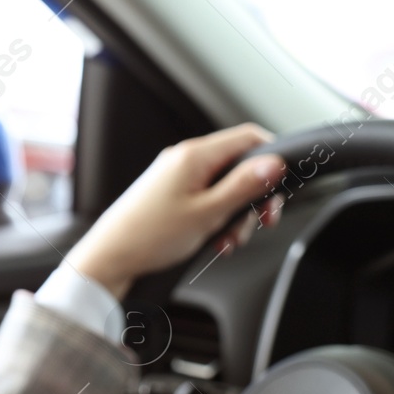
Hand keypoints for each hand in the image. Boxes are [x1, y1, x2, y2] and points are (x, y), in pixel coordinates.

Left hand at [63, 123, 285, 301]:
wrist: (111, 256)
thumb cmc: (150, 236)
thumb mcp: (208, 213)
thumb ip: (243, 186)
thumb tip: (274, 163)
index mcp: (195, 155)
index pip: (248, 138)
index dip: (273, 158)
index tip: (282, 187)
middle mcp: (185, 159)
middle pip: (239, 166)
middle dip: (254, 197)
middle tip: (261, 222)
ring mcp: (177, 175)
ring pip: (225, 186)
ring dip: (236, 214)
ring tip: (227, 240)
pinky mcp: (172, 192)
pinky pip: (207, 197)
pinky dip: (218, 218)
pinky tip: (214, 240)